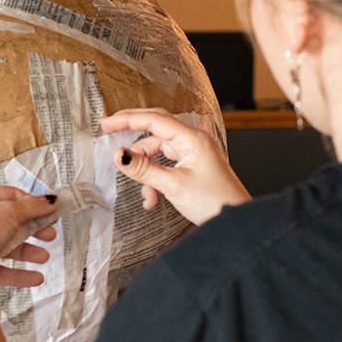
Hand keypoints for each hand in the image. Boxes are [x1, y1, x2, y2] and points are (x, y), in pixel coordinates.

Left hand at [0, 187, 58, 288]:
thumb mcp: (11, 211)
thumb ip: (34, 206)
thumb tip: (50, 201)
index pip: (7, 195)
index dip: (30, 202)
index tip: (48, 209)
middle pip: (8, 222)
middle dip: (31, 230)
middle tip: (48, 232)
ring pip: (4, 246)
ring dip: (27, 252)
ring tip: (43, 256)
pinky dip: (19, 273)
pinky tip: (35, 277)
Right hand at [101, 109, 249, 224]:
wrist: (235, 221)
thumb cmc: (214, 202)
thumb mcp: (173, 185)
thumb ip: (144, 169)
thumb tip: (119, 155)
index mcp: (192, 138)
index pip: (154, 120)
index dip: (128, 120)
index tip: (106, 124)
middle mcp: (193, 141)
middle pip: (155, 130)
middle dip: (133, 136)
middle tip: (109, 134)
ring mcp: (193, 153)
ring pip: (158, 153)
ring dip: (146, 173)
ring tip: (146, 196)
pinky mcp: (193, 166)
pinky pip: (166, 166)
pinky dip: (156, 180)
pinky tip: (154, 199)